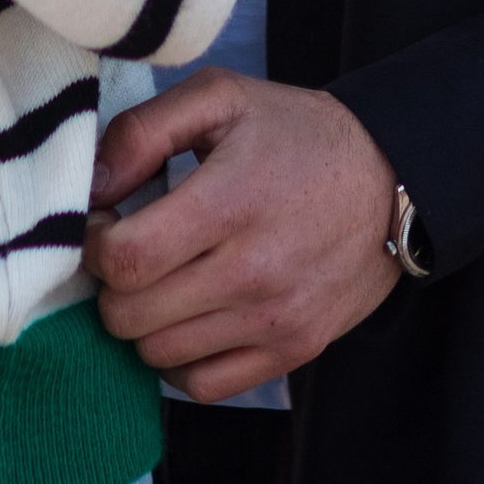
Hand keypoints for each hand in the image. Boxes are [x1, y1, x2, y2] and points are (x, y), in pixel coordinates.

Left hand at [84, 72, 401, 397]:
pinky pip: (203, 386)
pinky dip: (180, 359)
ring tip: (162, 280)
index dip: (93, 244)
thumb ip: (144, 130)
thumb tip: (91, 189)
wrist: (391, 178)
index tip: (104, 222)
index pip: (126, 258)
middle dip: (112, 284)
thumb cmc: (296, 133)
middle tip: (130, 251)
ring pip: (158, 355)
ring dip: (142, 322)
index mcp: (231, 201)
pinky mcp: (292, 351)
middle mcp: (253, 270)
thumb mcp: (222, 97)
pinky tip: (187, 318)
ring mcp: (275, 319)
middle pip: (131, 316)